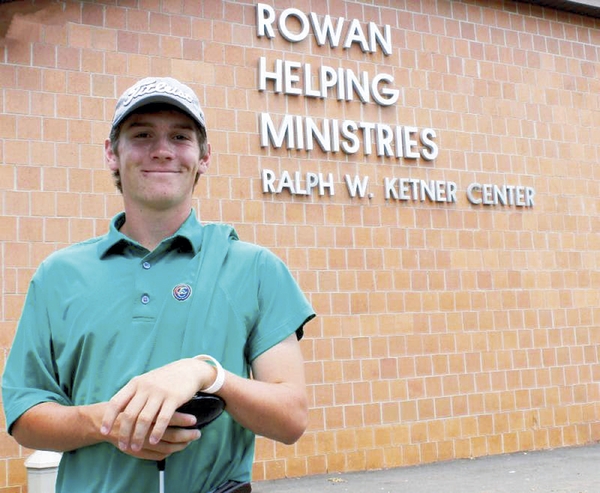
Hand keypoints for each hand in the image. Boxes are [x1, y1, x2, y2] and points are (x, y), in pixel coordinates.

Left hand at [100, 358, 215, 452]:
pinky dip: (157, 431)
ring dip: (138, 436)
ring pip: (145, 419)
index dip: (108, 418)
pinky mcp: (174, 398)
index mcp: (135, 384)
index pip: (116, 402)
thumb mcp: (145, 381)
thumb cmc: (163, 379)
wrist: (187, 370)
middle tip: (123, 446)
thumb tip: (115, 413)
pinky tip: (153, 441)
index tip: (104, 432)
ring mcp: (160, 393)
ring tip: (135, 447)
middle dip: (124, 433)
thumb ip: (132, 395)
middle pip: (129, 414)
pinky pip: (163, 419)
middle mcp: (145, 388)